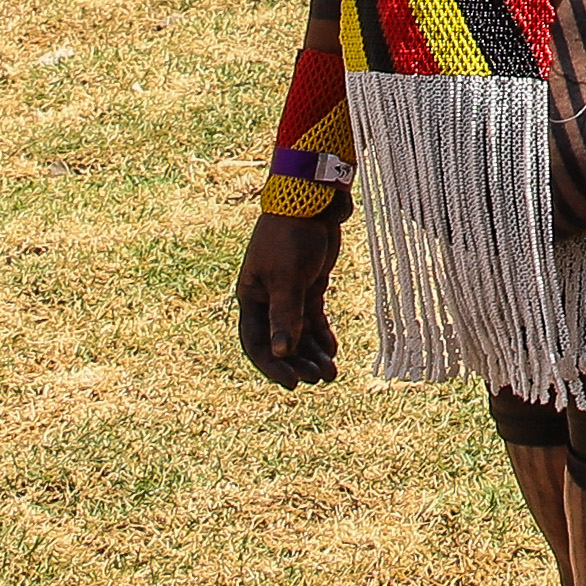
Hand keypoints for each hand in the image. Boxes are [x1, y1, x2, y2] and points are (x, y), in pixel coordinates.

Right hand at [235, 210, 341, 386]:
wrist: (312, 202)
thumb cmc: (291, 237)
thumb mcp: (287, 278)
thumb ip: (285, 315)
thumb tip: (281, 352)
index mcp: (251, 298)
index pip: (257, 343)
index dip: (273, 365)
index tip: (293, 383)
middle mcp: (267, 300)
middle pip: (280, 342)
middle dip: (298, 363)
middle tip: (320, 379)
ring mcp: (289, 293)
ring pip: (299, 333)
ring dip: (313, 353)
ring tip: (332, 373)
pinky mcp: (310, 285)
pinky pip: (313, 318)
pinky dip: (322, 335)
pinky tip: (334, 350)